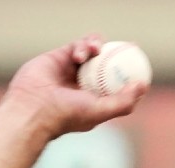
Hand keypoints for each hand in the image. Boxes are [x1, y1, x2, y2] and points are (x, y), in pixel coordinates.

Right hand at [1, 34, 148, 137]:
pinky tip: (81, 54)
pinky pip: (77, 46)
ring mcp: (72, 70)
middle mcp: (84, 84)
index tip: (141, 64)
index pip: (117, 82)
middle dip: (119, 54)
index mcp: (95, 98)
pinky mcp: (59, 57)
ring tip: (96, 50)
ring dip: (98, 47)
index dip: (130, 73)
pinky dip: (82, 46)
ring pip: (93, 52)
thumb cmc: (66, 114)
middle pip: (107, 64)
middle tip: (131, 46)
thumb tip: (142, 86)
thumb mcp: (101, 111)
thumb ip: (124, 101)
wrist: (32, 108)